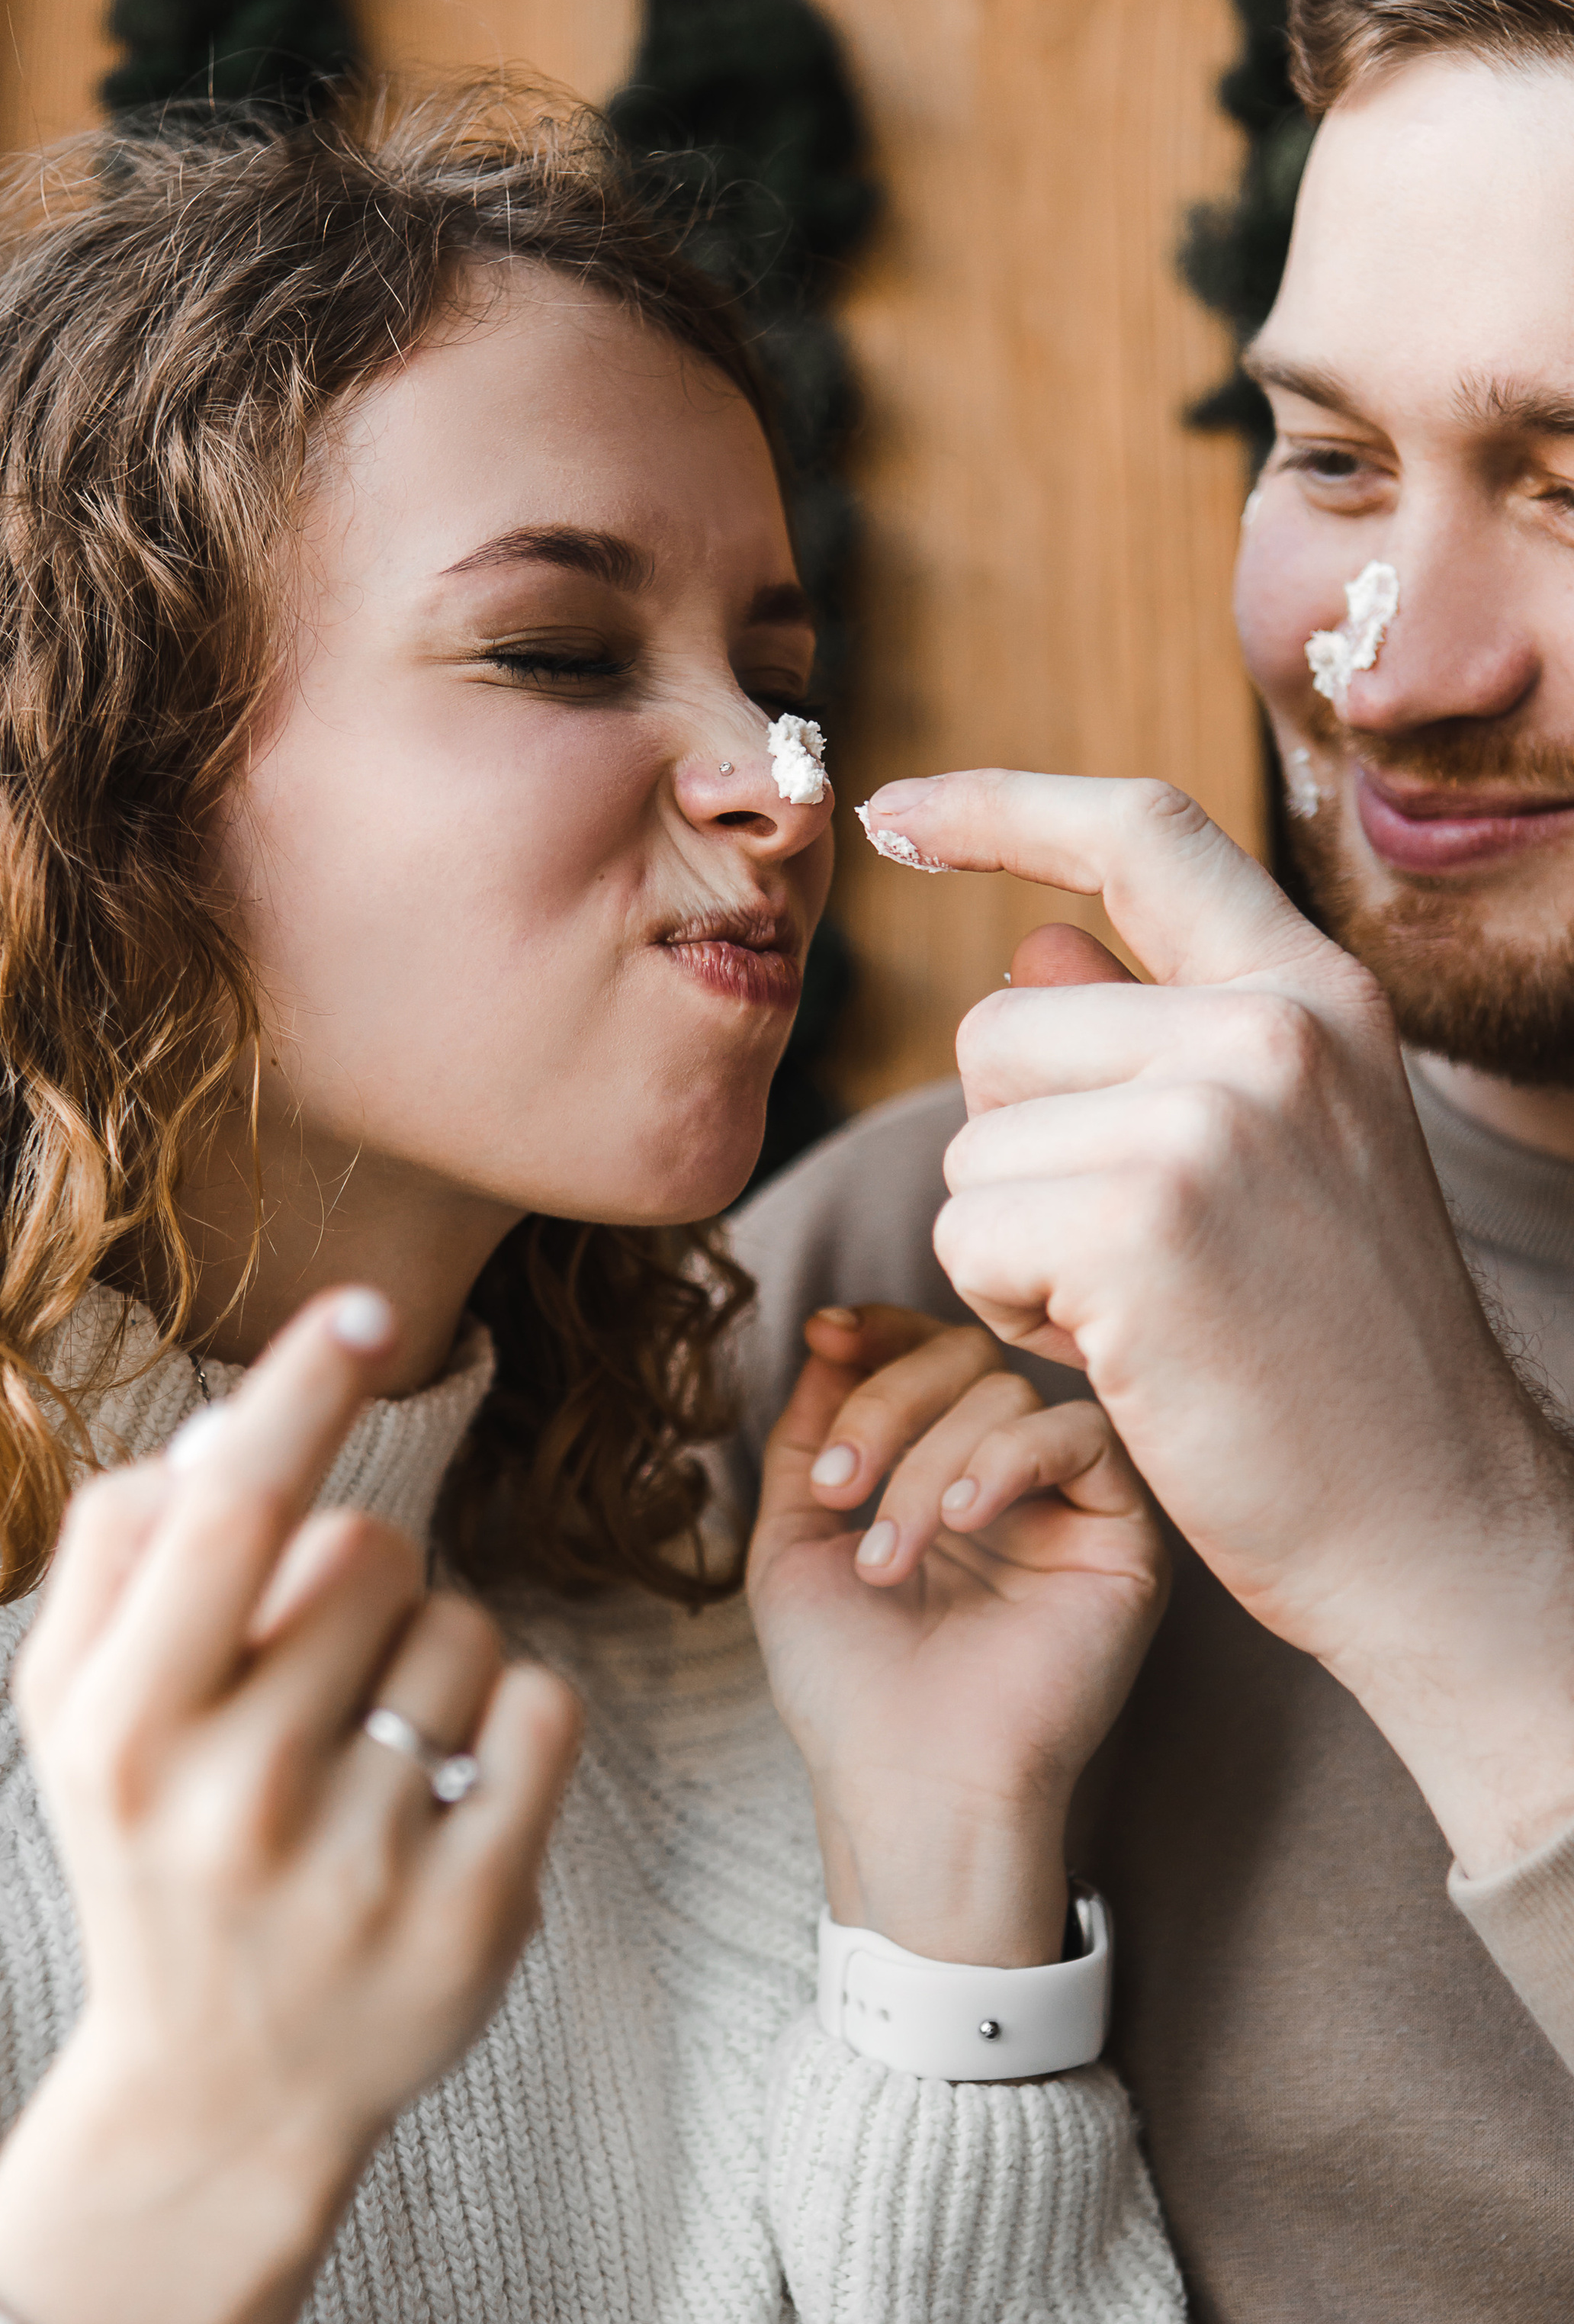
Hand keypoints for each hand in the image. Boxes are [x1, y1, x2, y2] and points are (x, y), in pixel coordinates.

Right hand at [0, 1287, 581, 2323]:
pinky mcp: (470, 1919)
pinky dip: (519, 1721)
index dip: (303, 1388)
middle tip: (323, 1671)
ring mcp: (357, 1866)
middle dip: (365, 1572)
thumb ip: (123, 1557)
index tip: (366, 1305)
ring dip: (440, 1656)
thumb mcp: (78, 1719)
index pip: (227, 1509)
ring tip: (379, 1750)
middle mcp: (229, 1798)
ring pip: (465, 1627)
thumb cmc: (154, 1853)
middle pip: (368, 1551)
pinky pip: (545, 1712)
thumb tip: (242, 1421)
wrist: (218, 2092)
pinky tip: (458, 1788)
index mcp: (119, 1729)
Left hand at [747, 1306, 1166, 1965]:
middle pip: (967, 1359)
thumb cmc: (848, 1686)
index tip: (826, 1335)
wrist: (910, 1782)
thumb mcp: (792, 1541)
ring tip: (891, 1560)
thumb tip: (827, 1337)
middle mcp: (1009, 1482)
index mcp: (936, 1474)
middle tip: (842, 1489)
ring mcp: (1068, 1506)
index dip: (881, 1332)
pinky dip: (1008, 1461)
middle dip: (887, 1404)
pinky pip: (1083, 1437)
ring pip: (1010, 1396)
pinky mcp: (1123, 1536)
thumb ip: (809, 1435)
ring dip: (929, 1463)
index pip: (929, 1356)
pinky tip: (964, 1524)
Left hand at [862, 767, 1573, 1874]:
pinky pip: (965, 1237)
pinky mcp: (1138, 1223)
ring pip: (969, 1148)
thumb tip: (1032, 946)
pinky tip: (1124, 1355)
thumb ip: (1152, 1038)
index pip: (1141, 832)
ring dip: (1014, 1248)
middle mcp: (1269, 1028)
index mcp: (1315, 994)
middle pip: (997, 1030)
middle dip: (1016, 1154)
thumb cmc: (1333, 1353)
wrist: (1428, 1516)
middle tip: (1138, 1260)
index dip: (1001, 807)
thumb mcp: (1275, 1158)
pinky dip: (1012, 1314)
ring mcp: (1208, 1118)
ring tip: (1148, 1313)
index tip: (895, 809)